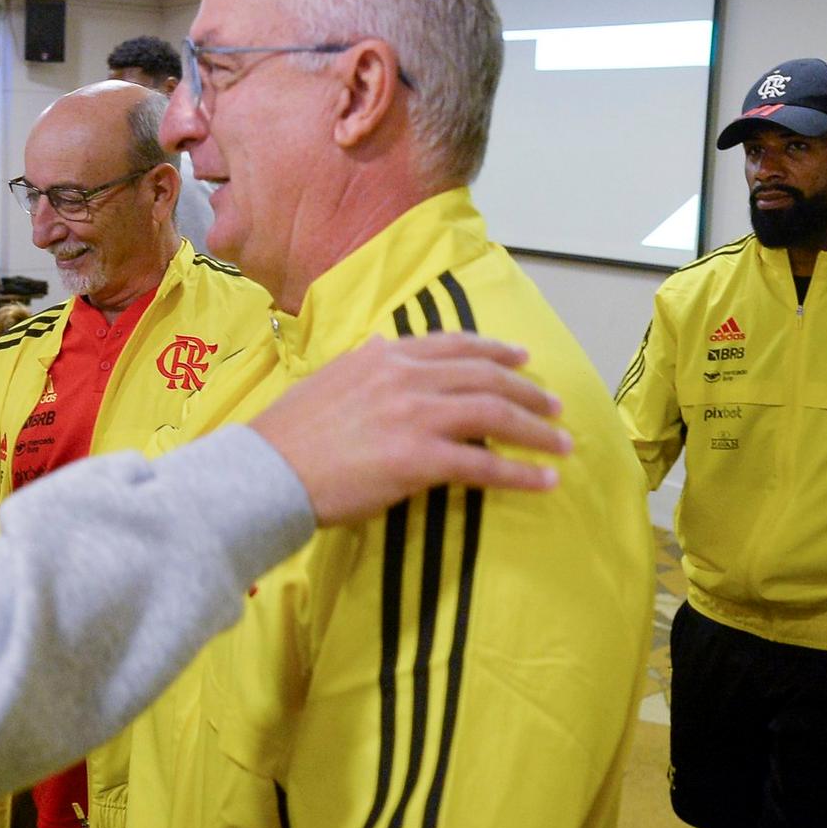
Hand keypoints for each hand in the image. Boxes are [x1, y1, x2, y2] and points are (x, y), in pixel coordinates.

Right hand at [250, 332, 569, 525]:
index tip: (522, 357)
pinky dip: (520, 473)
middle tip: (553, 406)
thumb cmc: (287, 434)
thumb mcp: (326, 380)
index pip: (454, 345)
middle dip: (527, 390)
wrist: (265, 471)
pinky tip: (543, 481)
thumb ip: (361, 364)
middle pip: (485, 376)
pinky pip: (484, 464)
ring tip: (561, 444)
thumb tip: (381, 348)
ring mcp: (414, 417)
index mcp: (383, 357)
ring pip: (494, 414)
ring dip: (535, 429)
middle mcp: (404, 378)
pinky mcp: (419, 460)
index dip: (494, 350)